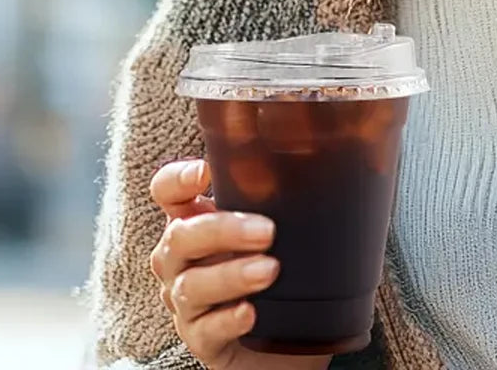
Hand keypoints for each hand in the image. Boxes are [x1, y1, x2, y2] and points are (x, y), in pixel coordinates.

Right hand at [148, 158, 331, 369]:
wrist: (284, 337)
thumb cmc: (279, 270)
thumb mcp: (277, 228)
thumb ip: (280, 197)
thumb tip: (329, 156)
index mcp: (194, 221)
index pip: (167, 192)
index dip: (176, 180)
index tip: (205, 172)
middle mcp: (181, 260)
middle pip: (180, 237)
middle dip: (223, 230)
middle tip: (268, 231)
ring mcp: (186, 302)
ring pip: (191, 285)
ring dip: (231, 275)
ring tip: (270, 271)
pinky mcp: (200, 340)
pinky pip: (204, 330)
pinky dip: (227, 319)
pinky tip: (250, 313)